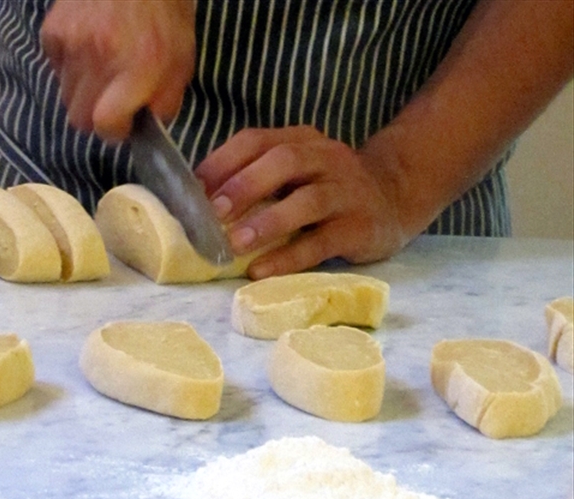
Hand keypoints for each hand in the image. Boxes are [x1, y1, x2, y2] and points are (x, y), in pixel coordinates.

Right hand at [40, 0, 195, 141]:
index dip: (113, 131)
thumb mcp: (182, 61)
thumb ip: (164, 101)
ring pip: (65, 94)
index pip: (104, 124)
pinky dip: (69, 65)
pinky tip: (87, 48)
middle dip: (94, 116)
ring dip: (82, 91)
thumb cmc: (165, 15)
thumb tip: (143, 127)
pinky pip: (54, 66)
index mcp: (137, 70)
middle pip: (78, 117)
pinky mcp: (53, 30)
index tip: (121, 124)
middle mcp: (100, 59)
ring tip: (101, 68)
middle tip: (109, 101)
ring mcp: (71, 44)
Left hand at [195, 126, 411, 278]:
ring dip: (266, 222)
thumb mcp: (295, 171)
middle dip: (244, 186)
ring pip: (307, 201)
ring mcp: (346, 192)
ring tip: (234, 244)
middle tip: (214, 214)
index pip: (255, 140)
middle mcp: (325, 158)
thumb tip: (197, 202)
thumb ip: (256, 177)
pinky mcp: (359, 228)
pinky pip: (321, 243)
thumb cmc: (326, 188)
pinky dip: (288, 257)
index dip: (222, 163)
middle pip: (283, 161)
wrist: (394, 198)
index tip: (193, 190)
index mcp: (300, 140)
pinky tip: (261, 269)